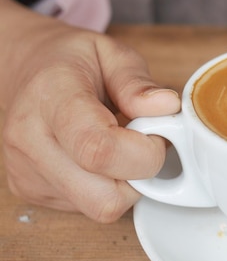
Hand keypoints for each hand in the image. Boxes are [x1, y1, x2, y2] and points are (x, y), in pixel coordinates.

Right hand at [2, 20, 179, 221]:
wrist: (24, 71)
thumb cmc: (69, 61)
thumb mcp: (111, 52)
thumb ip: (138, 83)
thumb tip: (167, 107)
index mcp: (51, 98)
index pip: (98, 150)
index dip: (144, 152)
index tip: (156, 131)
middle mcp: (30, 141)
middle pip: (104, 197)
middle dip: (140, 175)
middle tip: (142, 142)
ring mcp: (27, 173)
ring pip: (100, 208)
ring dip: (126, 183)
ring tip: (120, 147)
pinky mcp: (32, 192)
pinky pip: (88, 207)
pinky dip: (107, 187)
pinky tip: (100, 158)